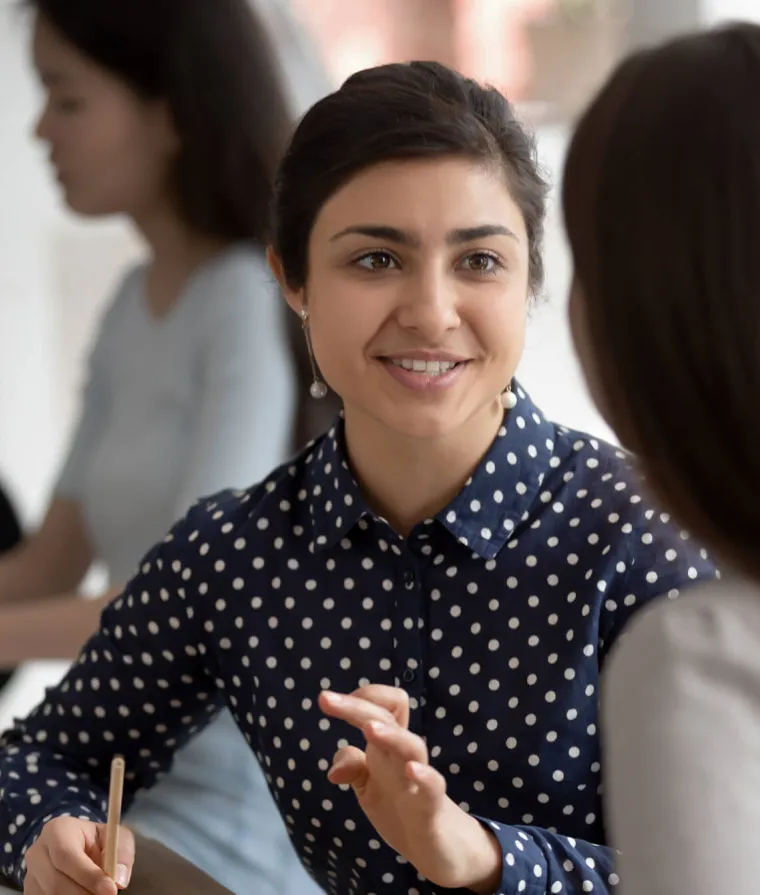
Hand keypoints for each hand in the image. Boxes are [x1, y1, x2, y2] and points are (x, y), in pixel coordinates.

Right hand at [25, 816, 134, 894]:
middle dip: (84, 894)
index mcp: (57, 830)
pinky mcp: (29, 892)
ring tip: (95, 892)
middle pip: (55, 883)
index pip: (67, 856)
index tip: (110, 890)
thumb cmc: (96, 840)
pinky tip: (82, 894)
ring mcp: (29, 875)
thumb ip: (121, 853)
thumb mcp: (114, 837)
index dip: (89, 876)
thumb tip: (119, 880)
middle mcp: (37, 853)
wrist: (77, 846)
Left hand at [319, 685, 500, 892]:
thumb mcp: (368, 786)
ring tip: (369, 728)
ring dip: (392, 734)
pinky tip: (411, 770)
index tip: (330, 700)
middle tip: (325, 699)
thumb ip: (351, 767)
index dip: (360, 697)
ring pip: (412, 745)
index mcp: (388, 747)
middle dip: (356, 706)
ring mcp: (419, 779)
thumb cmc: (401, 807)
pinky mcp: (431, 808)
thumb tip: (333, 771)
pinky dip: (425, 777)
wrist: (439, 846)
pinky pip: (433, 787)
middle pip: (389, 717)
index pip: (384, 705)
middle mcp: (403, 756)